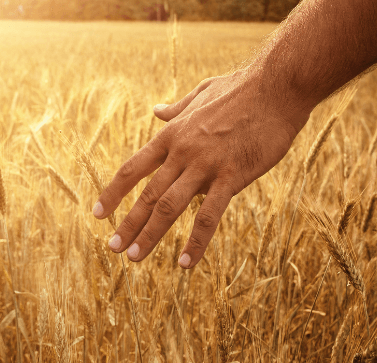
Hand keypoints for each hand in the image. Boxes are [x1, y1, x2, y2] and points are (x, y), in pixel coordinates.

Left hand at [93, 69, 309, 267]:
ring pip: (169, 207)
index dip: (113, 192)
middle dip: (127, 223)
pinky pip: (209, 215)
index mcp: (172, 135)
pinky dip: (195, 241)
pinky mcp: (232, 176)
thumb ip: (177, 108)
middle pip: (147, 194)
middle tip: (112, 248)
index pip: (133, 169)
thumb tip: (157, 111)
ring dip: (149, 235)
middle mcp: (182, 152)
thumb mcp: (202, 94)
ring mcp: (205, 165)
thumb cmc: (243, 89)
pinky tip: (185, 262)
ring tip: (134, 257)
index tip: (97, 213)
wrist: (279, 85)